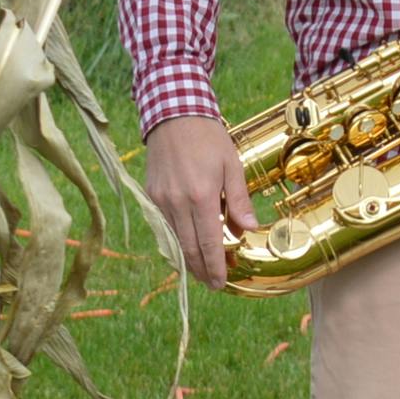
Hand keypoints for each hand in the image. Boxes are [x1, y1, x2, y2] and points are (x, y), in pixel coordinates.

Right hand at [144, 114, 255, 289]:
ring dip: (187, 258)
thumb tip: (248, 228)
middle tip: (212, 283)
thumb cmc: (209, 138)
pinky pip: (164, 225)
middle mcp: (177, 202)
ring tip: (201, 270)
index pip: (209, 243)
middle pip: (188, 248)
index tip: (220, 282)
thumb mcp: (232, 165)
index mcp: (202, 196)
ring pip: (174, 240)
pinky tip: (186, 246)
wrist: (173, 115)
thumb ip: (239, 200)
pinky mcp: (151, 195)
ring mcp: (161, 200)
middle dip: (201, 270)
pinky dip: (175, 240)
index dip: (215, 266)